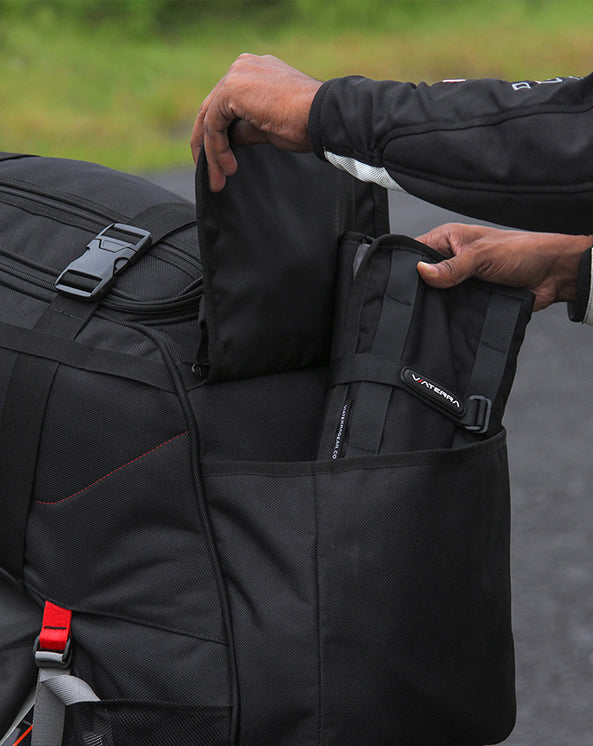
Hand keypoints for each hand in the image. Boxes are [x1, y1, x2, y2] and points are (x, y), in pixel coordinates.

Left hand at [191, 53, 322, 191]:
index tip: (219, 163)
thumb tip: (229, 141)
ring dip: (213, 153)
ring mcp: (236, 74)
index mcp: (254, 71)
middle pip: (212, 110)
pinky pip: (213, 123)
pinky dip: (217, 148)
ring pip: (210, 118)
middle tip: (210, 176)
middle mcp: (243, 67)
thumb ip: (246, 129)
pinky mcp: (232, 88)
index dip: (217, 135)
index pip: (224, 104)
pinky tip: (228, 167)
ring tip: (219, 180)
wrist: (323, 116)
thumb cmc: (307, 123)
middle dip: (209, 146)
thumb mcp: (269, 127)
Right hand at [416, 223, 591, 310]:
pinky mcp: (470, 297)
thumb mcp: (482, 256)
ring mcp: (460, 279)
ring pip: (437, 294)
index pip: (416, 250)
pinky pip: (452, 307)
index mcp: (449, 239)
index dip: (407, 264)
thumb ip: (451, 267)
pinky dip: (449, 313)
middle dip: (420, 288)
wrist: (553, 275)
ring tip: (427, 313)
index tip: (396, 282)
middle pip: (424, 276)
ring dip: (437, 303)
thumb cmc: (523, 252)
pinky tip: (442, 321)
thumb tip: (422, 272)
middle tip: (412, 303)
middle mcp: (451, 258)